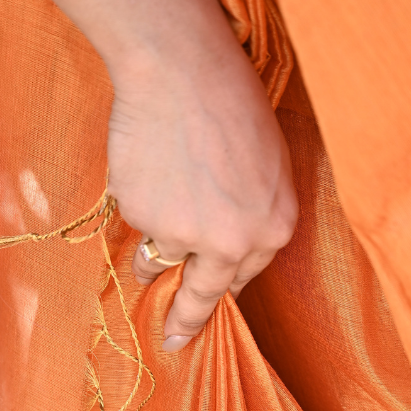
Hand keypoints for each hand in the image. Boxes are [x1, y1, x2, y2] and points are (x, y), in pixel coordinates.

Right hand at [107, 0, 297, 350]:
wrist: (181, 68)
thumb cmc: (232, 101)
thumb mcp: (266, 163)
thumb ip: (250, 213)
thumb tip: (218, 250)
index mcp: (274, 228)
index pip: (244, 277)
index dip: (220, 289)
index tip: (204, 311)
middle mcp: (233, 243)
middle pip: (203, 294)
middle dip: (184, 321)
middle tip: (173, 342)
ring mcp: (185, 234)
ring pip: (161, 253)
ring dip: (150, 244)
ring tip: (156, 187)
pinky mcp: (143, 217)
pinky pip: (136, 220)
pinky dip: (136, 197)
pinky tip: (147, 159)